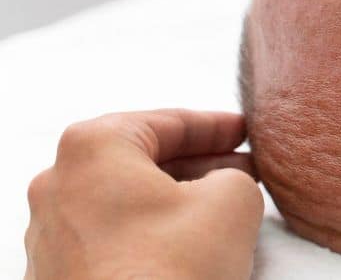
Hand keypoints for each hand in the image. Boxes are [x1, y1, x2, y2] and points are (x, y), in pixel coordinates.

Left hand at [24, 110, 263, 279]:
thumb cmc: (169, 272)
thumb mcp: (233, 201)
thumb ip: (236, 175)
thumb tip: (228, 183)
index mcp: (92, 148)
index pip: (166, 122)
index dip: (214, 125)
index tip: (243, 131)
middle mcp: (58, 185)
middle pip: (139, 159)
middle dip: (195, 162)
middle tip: (240, 166)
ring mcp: (51, 235)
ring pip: (123, 199)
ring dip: (172, 198)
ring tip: (220, 209)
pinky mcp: (57, 276)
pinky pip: (110, 237)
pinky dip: (148, 232)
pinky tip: (186, 246)